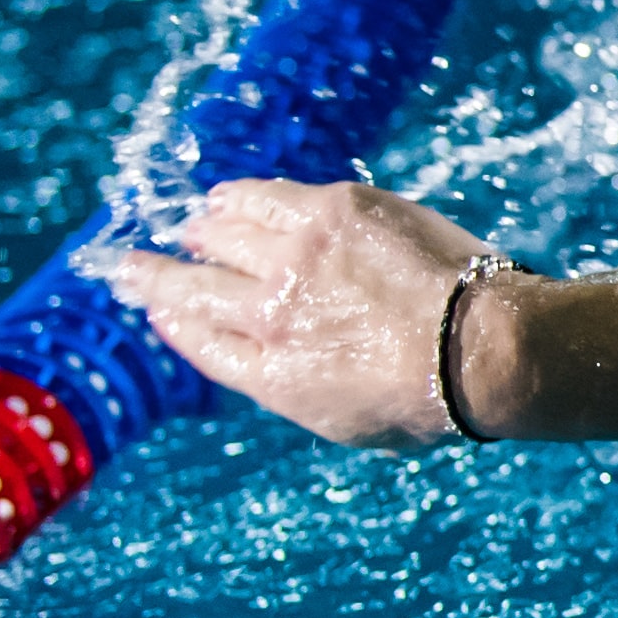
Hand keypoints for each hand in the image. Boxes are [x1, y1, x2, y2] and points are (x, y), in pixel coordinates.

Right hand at [97, 177, 519, 448]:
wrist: (487, 346)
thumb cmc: (432, 396)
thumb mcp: (344, 420)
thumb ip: (288, 383)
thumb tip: (251, 355)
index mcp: (270, 374)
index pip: (199, 340)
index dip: (173, 319)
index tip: (157, 306)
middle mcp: (268, 314)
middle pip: (189, 287)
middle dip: (152, 276)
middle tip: (130, 266)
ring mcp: (294, 258)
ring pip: (219, 234)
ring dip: (201, 233)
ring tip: (194, 228)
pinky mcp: (329, 210)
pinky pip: (260, 197)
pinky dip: (235, 199)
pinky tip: (226, 198)